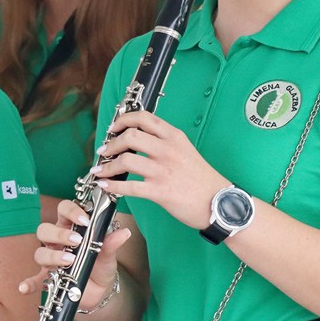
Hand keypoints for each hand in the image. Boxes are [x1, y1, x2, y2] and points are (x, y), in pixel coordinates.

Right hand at [18, 198, 132, 310]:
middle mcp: (56, 242)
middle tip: (76, 241)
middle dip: (59, 234)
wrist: (100, 291)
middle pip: (45, 229)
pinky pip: (34, 279)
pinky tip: (25, 288)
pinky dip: (29, 283)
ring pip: (40, 251)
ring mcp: (51, 260)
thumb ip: (111, 244)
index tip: (84, 219)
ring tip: (69, 261)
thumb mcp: (108, 255)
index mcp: (70, 228)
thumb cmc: (101, 266)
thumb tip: (124, 232)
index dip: (71, 211)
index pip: (64, 210)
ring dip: (52, 255)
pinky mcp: (48, 278)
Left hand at [90, 110, 227, 229]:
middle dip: (111, 143)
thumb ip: (165, 142)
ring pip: (125, 161)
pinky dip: (112, 186)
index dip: (123, 120)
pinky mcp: (160, 191)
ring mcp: (163, 170)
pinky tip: (105, 186)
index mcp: (174, 137)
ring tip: (100, 170)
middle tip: (104, 150)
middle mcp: (167, 150)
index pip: (144, 118)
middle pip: (130, 136)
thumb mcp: (186, 150)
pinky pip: (129, 187)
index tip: (113, 127)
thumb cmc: (202, 179)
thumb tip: (138, 138)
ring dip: (107, 166)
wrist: (219, 202)